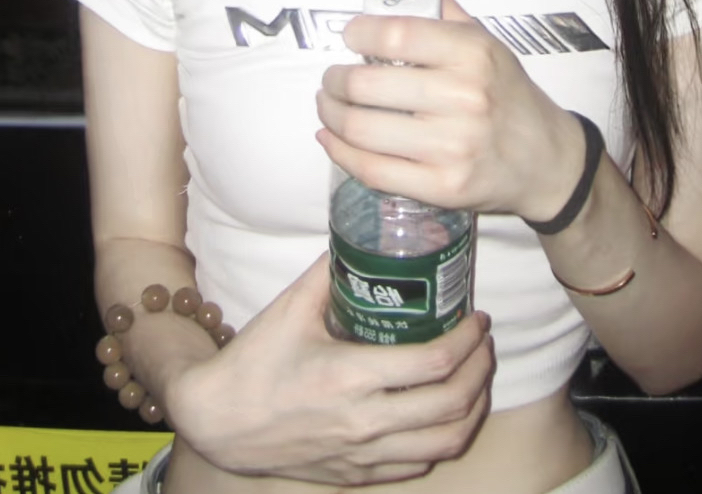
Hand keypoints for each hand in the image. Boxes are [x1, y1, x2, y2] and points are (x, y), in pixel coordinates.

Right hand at [165, 254, 493, 484]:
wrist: (218, 421)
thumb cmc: (254, 362)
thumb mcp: (291, 307)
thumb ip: (330, 269)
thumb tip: (360, 232)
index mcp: (352, 376)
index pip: (435, 363)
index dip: (468, 340)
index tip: (477, 319)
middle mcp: (365, 422)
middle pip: (452, 404)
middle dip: (480, 370)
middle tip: (482, 343)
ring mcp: (364, 454)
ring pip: (445, 442)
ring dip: (471, 408)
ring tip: (474, 379)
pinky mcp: (357, 475)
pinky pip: (418, 464)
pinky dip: (442, 439)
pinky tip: (440, 414)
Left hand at [316, 0, 586, 221]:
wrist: (545, 160)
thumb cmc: (505, 91)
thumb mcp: (479, 38)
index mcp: (472, 53)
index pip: (394, 34)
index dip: (358, 32)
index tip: (350, 36)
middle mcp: (463, 98)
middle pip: (367, 85)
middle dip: (334, 79)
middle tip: (332, 78)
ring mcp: (451, 147)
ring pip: (361, 129)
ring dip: (330, 115)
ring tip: (329, 105)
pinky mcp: (440, 187)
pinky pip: (371, 170)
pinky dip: (339, 152)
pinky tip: (332, 138)